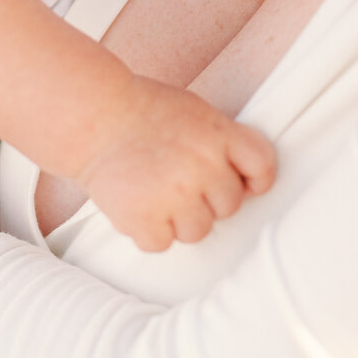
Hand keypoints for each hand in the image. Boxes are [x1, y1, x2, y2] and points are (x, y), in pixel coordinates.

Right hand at [77, 75, 275, 252]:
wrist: (94, 116)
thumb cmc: (146, 113)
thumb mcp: (197, 113)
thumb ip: (225, 143)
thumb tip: (247, 182)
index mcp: (218, 135)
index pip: (263, 167)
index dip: (254, 179)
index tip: (242, 182)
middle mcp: (202, 166)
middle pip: (230, 206)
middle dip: (208, 198)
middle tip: (179, 178)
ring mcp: (174, 195)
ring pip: (198, 231)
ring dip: (179, 219)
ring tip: (156, 189)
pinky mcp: (145, 219)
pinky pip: (162, 244)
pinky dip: (149, 230)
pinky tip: (139, 203)